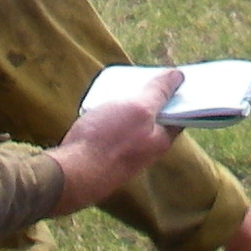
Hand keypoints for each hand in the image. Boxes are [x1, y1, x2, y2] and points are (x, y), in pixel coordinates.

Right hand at [48, 68, 181, 213]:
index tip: (175, 75)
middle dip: (150, 97)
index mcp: (161, 140)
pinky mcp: (104, 157)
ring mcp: (125, 156)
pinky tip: (98, 107)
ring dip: (127, 106)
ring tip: (118, 87)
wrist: (71, 175)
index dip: (179, 93)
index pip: (179, 114)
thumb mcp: (138, 109)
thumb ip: (159, 93)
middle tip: (142, 75)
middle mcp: (146, 151)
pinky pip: (112, 132)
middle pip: (155, 118)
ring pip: (131, 125)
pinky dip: (110, 117)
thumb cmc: (108, 140)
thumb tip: (179, 76)